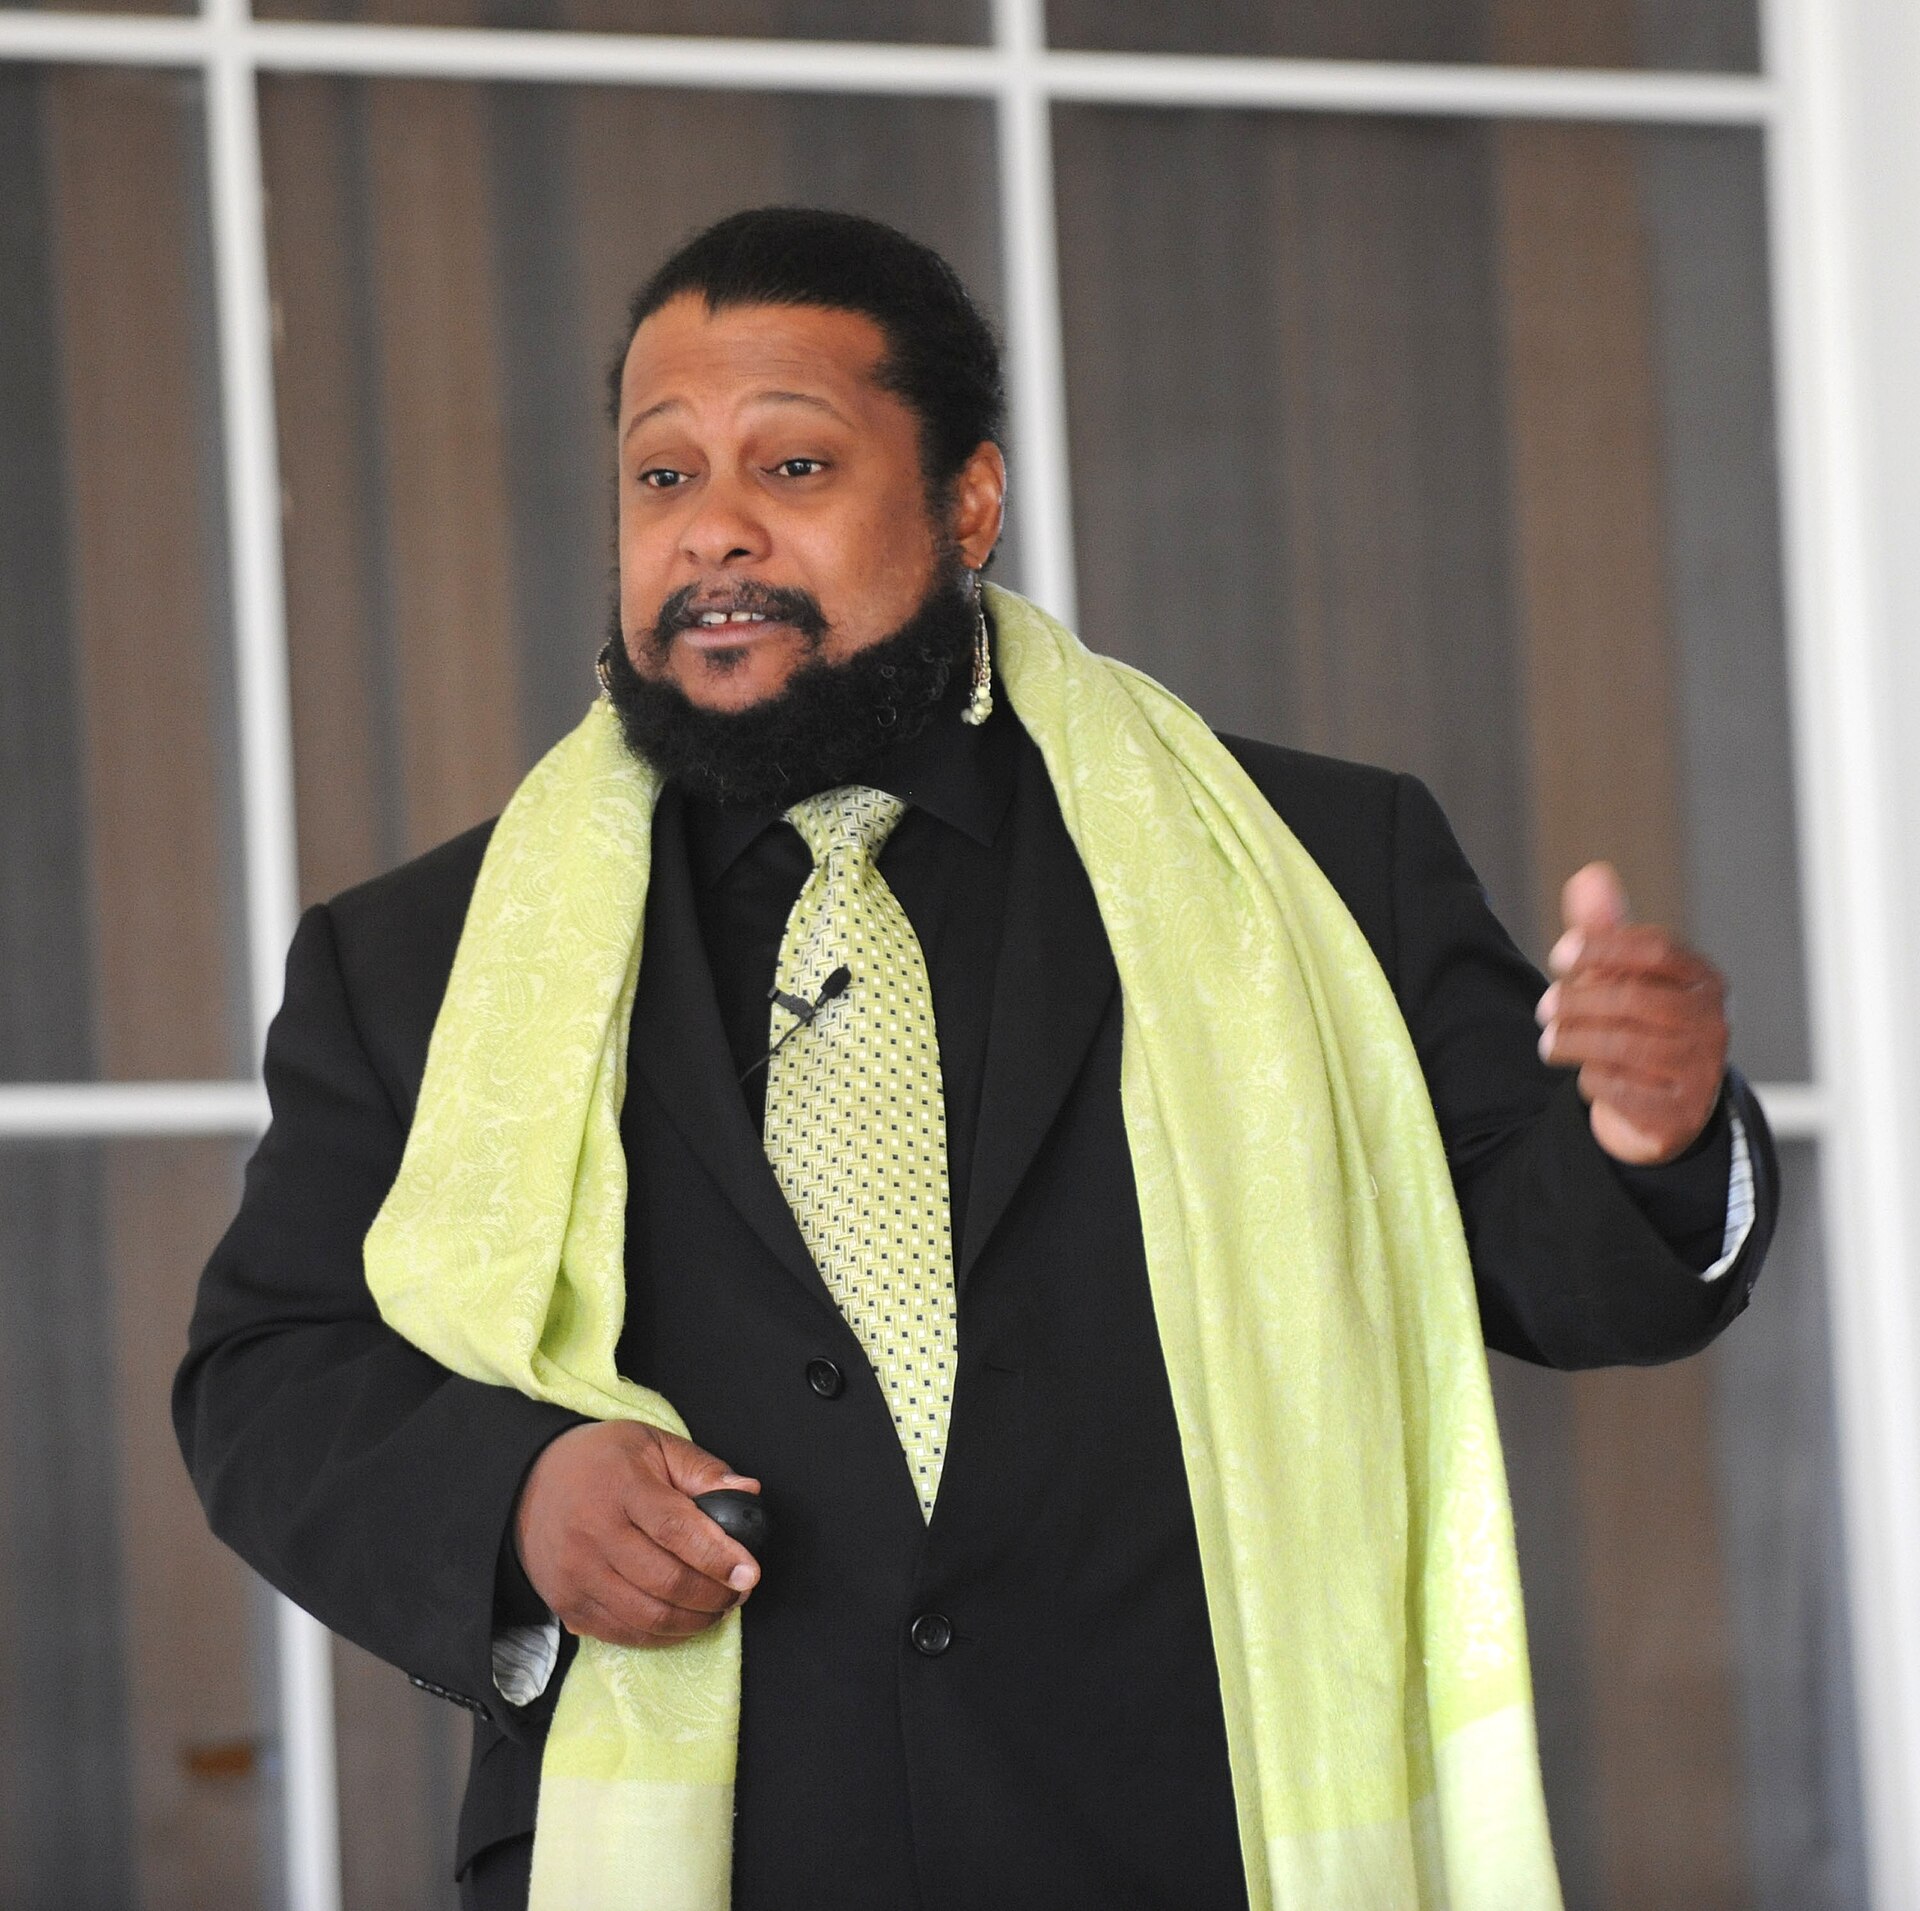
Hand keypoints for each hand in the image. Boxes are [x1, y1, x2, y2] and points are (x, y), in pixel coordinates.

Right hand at [513, 1422, 760, 1647]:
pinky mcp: (566, 1604)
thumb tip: (748, 1493)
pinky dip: (661, 1636)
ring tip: (718, 1607)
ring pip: (647, 1617)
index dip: (718, 1556)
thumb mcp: (653, 1444)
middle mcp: (593, 1533)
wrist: (528, 1484)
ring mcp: (576, 1574)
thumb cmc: (603, 1461)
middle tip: (739, 1590)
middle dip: (714, 1594)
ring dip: (694, 1621)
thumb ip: (702, 1469)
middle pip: (666, 1581)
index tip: (749, 1571)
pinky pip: (622, 1634)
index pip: (676, 1529)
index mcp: (621, 1486)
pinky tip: (683, 1620)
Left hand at [1534, 862, 1728, 1165]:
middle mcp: (1712, 1022)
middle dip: (1578, 1001)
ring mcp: (1701, 1070)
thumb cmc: (1638, 1026)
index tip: (1559, 954)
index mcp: (1703, 979)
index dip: (1603, 946)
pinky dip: (1594, 1080)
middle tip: (1544, 1008)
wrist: (1660, 1106)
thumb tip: (1590, 875)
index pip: (1657, 949)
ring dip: (1575, 1041)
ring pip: (1626, 1047)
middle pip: (1635, 1000)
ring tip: (1550, 1042)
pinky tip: (1585, 1073)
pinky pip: (1624, 1090)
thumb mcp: (1622, 975)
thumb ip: (1605, 929)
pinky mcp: (1679, 1112)